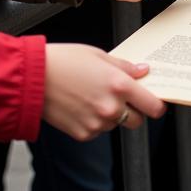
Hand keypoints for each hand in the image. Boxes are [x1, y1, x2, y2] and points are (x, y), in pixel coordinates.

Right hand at [42, 44, 165, 140]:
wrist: (33, 79)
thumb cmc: (65, 61)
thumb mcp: (98, 55)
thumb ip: (124, 66)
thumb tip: (143, 71)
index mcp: (120, 85)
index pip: (152, 105)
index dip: (157, 106)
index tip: (156, 103)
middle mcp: (111, 108)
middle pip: (137, 121)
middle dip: (134, 111)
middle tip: (123, 99)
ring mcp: (97, 124)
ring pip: (115, 124)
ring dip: (111, 115)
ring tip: (92, 96)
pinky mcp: (83, 134)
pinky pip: (97, 130)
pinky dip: (93, 122)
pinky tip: (80, 105)